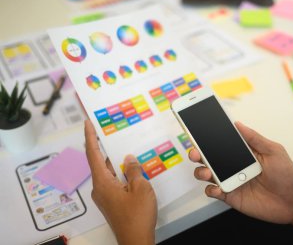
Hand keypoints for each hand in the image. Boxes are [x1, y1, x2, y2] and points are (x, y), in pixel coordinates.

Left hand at [84, 120, 156, 244]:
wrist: (136, 241)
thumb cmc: (137, 216)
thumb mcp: (140, 188)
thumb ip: (133, 170)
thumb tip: (128, 159)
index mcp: (103, 182)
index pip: (93, 154)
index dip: (90, 137)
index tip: (88, 123)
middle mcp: (100, 188)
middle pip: (101, 163)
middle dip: (108, 148)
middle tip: (114, 133)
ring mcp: (105, 196)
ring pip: (110, 173)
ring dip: (118, 163)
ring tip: (129, 149)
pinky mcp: (112, 202)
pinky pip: (115, 182)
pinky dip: (122, 174)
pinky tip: (134, 170)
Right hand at [189, 121, 292, 223]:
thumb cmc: (286, 175)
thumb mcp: (274, 151)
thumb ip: (254, 138)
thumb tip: (237, 124)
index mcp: (242, 152)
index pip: (221, 142)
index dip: (208, 137)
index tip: (198, 130)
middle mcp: (232, 165)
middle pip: (208, 157)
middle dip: (197, 153)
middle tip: (195, 153)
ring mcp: (230, 180)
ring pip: (206, 174)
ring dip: (201, 171)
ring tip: (206, 172)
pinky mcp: (230, 196)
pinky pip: (213, 192)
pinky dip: (211, 190)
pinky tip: (218, 188)